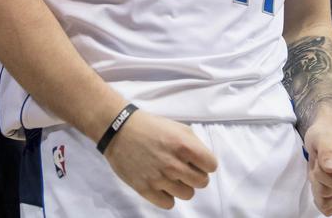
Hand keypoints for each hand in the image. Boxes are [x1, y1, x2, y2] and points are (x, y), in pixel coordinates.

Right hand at [102, 109, 217, 209]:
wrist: (119, 130)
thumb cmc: (150, 127)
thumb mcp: (178, 128)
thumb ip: (195, 145)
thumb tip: (204, 162)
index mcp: (184, 146)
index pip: (211, 166)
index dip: (205, 163)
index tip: (195, 160)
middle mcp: (174, 164)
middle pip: (202, 182)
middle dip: (195, 175)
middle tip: (183, 167)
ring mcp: (160, 178)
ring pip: (187, 194)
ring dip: (182, 185)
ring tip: (171, 175)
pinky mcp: (146, 189)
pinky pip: (169, 204)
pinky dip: (167, 196)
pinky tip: (161, 184)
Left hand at [303, 112, 331, 215]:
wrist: (327, 136)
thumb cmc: (323, 135)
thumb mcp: (320, 137)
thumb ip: (326, 150)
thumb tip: (331, 168)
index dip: (319, 173)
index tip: (318, 161)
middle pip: (328, 193)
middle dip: (316, 180)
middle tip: (318, 166)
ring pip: (326, 203)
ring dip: (317, 189)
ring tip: (320, 173)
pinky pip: (329, 209)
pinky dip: (320, 200)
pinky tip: (322, 185)